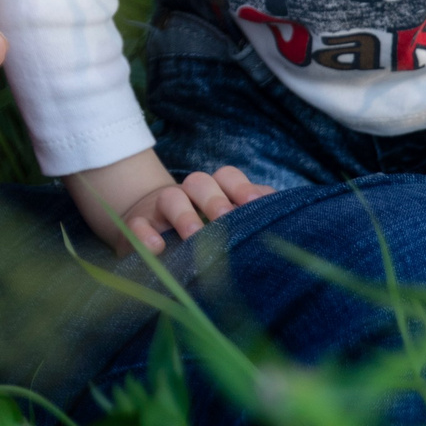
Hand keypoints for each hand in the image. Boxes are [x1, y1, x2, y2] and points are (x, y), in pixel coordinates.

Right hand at [63, 149, 272, 256]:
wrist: (150, 237)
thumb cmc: (199, 234)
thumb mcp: (225, 226)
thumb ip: (251, 220)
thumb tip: (287, 225)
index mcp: (213, 192)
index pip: (228, 177)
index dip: (241, 188)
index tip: (253, 204)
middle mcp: (188, 195)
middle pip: (200, 182)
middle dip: (215, 200)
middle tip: (226, 220)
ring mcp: (160, 209)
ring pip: (170, 197)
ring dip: (184, 215)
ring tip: (194, 236)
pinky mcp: (137, 227)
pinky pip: (137, 225)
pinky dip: (145, 234)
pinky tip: (157, 248)